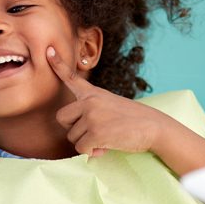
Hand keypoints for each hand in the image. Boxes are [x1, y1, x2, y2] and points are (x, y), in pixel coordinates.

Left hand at [46, 46, 166, 156]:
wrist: (155, 127)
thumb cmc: (133, 120)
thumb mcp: (111, 105)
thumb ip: (93, 113)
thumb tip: (83, 141)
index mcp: (93, 93)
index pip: (71, 77)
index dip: (58, 65)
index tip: (49, 51)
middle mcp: (89, 101)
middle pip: (61, 118)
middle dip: (73, 129)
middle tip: (92, 131)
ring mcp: (92, 116)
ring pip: (72, 137)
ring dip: (86, 142)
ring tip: (106, 138)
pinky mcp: (95, 132)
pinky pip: (81, 148)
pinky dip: (92, 151)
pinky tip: (106, 146)